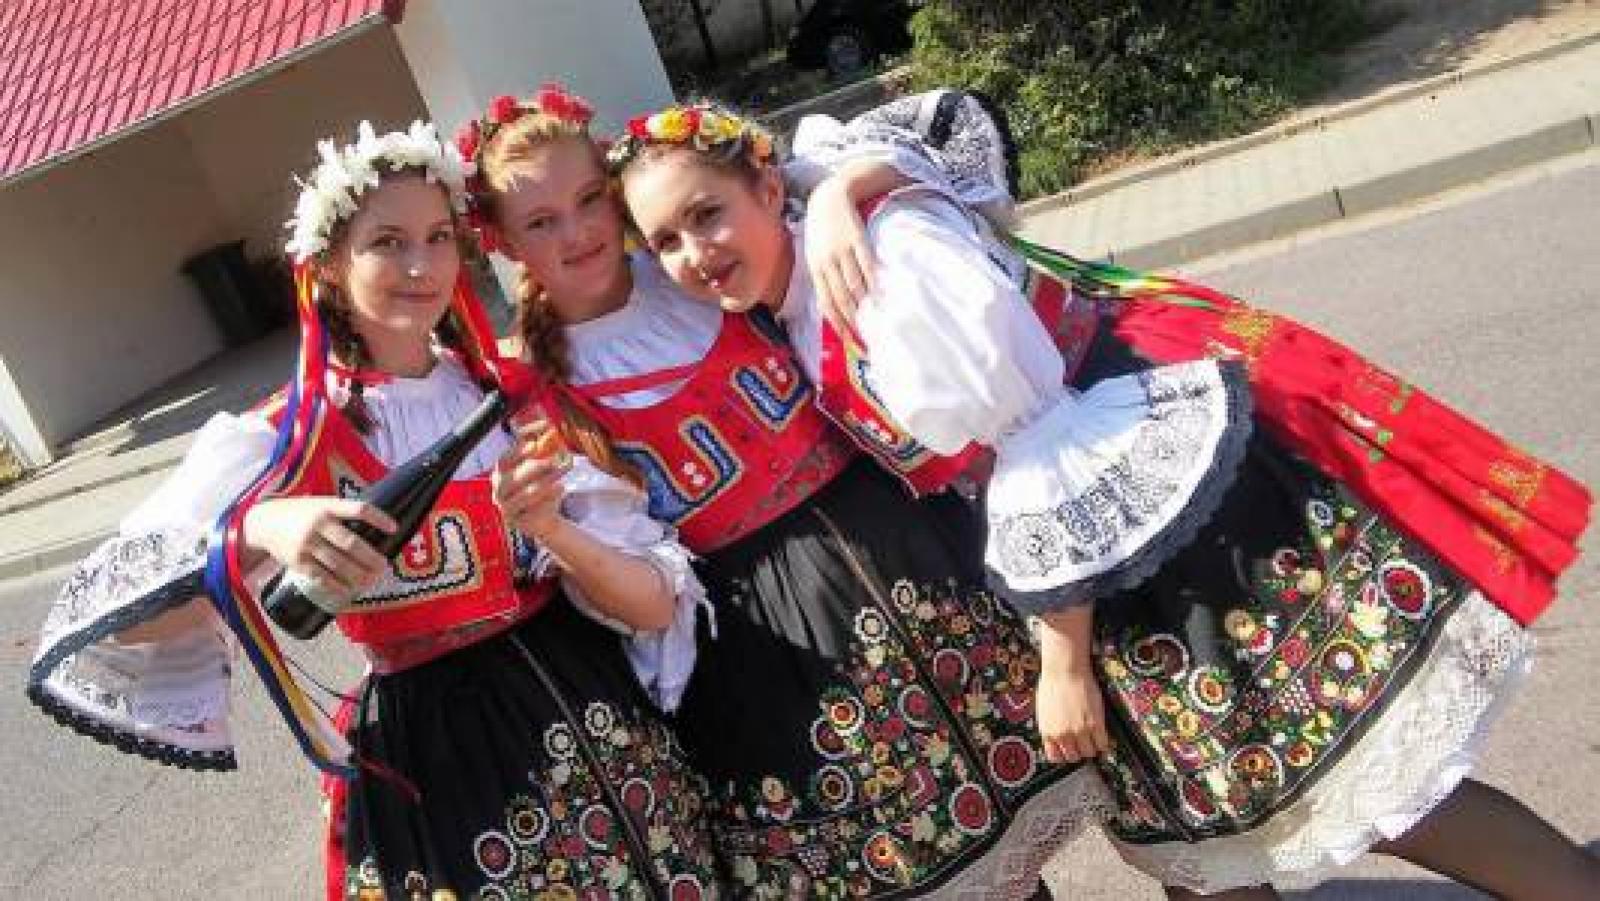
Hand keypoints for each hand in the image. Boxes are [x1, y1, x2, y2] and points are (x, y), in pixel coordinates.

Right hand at [242, 497, 394, 605]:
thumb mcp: (320, 504)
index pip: (358, 509)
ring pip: (338, 564)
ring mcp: (307, 544)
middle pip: (351, 543)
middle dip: (371, 558)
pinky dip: (337, 585)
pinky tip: (349, 589)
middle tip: (383, 566)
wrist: (263, 523)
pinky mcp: (298, 562)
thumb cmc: (301, 513)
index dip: (378, 518)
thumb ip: (341, 513)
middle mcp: (317, 524)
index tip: (394, 528)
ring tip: (371, 580)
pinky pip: (322, 577)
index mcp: (327, 506)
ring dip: (358, 575)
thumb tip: (374, 526)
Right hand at [493, 416, 572, 540]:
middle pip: (511, 477)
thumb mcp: (544, 467)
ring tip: (562, 475)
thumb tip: (550, 430)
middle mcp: (499, 490)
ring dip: (546, 483)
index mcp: (501, 472)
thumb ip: (545, 450)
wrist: (544, 519)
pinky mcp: (517, 522)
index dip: (519, 450)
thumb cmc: (542, 489)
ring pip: (524, 495)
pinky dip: (549, 499)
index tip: (534, 444)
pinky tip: (561, 490)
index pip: (504, 459)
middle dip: (534, 467)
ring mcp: (506, 507)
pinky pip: (533, 511)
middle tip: (553, 461)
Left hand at [804, 175, 876, 333]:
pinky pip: (866, 263)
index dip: (838, 324)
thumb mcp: (815, 254)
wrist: (828, 197)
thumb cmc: (821, 230)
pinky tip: (880, 292)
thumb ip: (823, 278)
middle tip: (866, 336)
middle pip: (842, 298)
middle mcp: (827, 262)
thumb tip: (832, 306)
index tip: (850, 339)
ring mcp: (842, 250)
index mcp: (816, 268)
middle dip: (854, 320)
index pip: (827, 303)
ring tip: (876, 319)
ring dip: (865, 304)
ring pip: (854, 284)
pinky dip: (873, 279)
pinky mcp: (856, 239)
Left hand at [1035, 626, 1111, 763]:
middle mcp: (1062, 735)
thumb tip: (1056, 737)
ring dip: (1092, 747)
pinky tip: (1104, 736)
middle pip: (1074, 757)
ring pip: (1090, 752)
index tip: (1069, 749)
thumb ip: (1050, 727)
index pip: (1055, 757)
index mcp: (1048, 732)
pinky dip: (1105, 743)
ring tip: (1094, 738)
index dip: (1064, 754)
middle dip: (1079, 750)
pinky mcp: (1095, 724)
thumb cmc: (1052, 684)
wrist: (1065, 670)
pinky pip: (1103, 744)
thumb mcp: (1044, 710)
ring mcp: (1079, 731)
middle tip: (1084, 742)